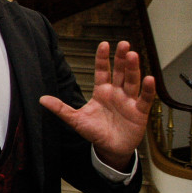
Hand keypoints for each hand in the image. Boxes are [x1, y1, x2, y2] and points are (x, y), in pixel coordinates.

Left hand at [39, 41, 155, 170]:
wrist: (109, 148)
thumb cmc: (94, 132)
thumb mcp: (75, 120)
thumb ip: (60, 109)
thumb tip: (42, 99)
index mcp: (102, 91)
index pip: (102, 71)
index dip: (103, 58)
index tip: (104, 44)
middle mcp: (117, 93)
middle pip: (120, 72)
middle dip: (121, 58)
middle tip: (123, 44)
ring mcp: (129, 101)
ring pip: (132, 81)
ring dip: (133, 68)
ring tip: (132, 55)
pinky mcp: (139, 112)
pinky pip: (145, 99)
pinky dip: (148, 89)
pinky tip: (149, 78)